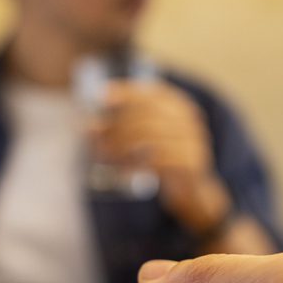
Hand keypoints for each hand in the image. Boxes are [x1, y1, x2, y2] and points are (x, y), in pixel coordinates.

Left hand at [94, 80, 230, 232]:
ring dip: (122, 144)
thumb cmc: (164, 158)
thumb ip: (121, 130)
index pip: (153, 92)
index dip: (127, 92)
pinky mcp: (191, 165)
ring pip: (151, 137)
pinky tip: (122, 169)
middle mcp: (190, 120)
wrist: (193, 190)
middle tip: (95, 135)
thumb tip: (88, 127)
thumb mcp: (146, 139)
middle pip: (147, 115)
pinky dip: (136, 164)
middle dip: (117, 124)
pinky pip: (159, 161)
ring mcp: (194, 142)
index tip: (101, 97)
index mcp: (180, 107)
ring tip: (104, 153)